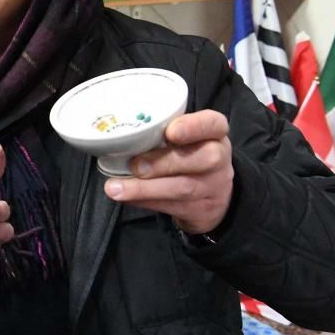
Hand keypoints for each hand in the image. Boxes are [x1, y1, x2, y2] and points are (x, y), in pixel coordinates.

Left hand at [103, 109, 232, 234]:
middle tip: (134, 165)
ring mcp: (212, 187)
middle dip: (163, 163)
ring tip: (115, 188)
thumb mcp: (185, 136)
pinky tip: (124, 198)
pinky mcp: (200, 209)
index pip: (213, 124)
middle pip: (202, 159)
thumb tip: (119, 136)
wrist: (214, 194)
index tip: (170, 131)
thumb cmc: (188, 152)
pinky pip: (170, 206)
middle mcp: (219, 158)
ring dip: (145, 189)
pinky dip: (143, 202)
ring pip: (182, 188)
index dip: (193, 127)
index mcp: (215, 133)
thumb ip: (161, 131)